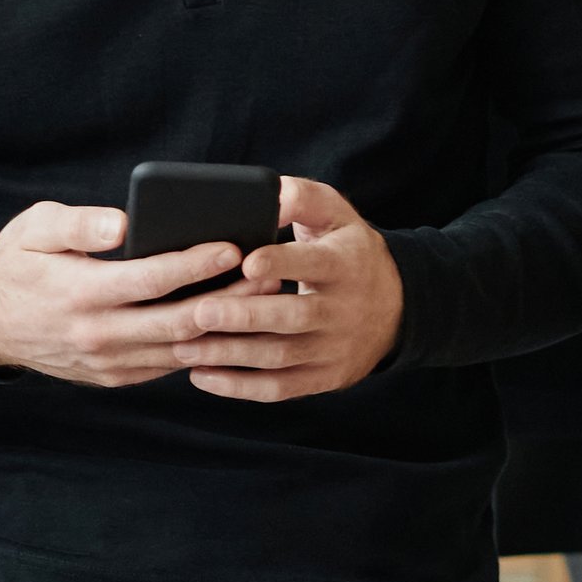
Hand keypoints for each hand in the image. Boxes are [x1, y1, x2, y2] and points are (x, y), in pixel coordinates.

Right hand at [0, 201, 248, 387]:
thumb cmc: (16, 265)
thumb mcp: (35, 230)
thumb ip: (78, 225)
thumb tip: (122, 224)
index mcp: (82, 293)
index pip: (152, 279)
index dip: (196, 264)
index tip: (233, 247)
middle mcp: (98, 334)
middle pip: (179, 321)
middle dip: (229, 300)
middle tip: (269, 277)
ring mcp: (108, 362)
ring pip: (181, 351)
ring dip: (224, 329)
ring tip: (261, 302)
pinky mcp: (114, 378)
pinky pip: (168, 366)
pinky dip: (201, 349)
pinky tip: (228, 326)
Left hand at [169, 174, 404, 403]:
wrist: (396, 308)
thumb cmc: (348, 252)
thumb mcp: (336, 214)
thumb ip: (301, 197)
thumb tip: (269, 193)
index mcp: (346, 263)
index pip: (313, 263)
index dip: (280, 263)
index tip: (246, 261)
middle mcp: (343, 310)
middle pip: (293, 317)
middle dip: (244, 317)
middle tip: (199, 312)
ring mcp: (334, 349)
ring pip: (280, 357)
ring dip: (231, 355)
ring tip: (185, 347)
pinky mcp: (324, 378)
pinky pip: (279, 388)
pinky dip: (239, 387)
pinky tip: (202, 376)